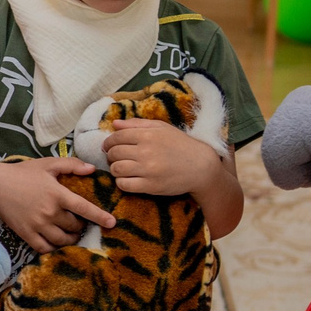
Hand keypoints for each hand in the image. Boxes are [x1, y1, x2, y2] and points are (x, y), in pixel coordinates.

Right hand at [0, 157, 113, 254]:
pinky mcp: (26, 234)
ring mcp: (37, 225)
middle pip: (74, 226)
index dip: (100, 216)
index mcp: (57, 194)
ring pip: (62, 240)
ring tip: (71, 234)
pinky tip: (56, 243)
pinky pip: (45, 248)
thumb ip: (71, 165)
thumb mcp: (47, 164)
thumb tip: (92, 169)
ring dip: (71, 239)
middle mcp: (49, 212)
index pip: (84, 208)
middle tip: (79, 223)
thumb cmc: (23, 173)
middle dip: (80, 226)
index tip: (112, 223)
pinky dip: (54, 248)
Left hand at [102, 118, 223, 197]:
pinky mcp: (150, 186)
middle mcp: (146, 151)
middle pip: (114, 153)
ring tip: (121, 168)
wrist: (201, 167)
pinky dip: (121, 182)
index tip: (109, 146)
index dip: (108, 142)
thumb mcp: (162, 128)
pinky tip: (128, 179)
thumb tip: (115, 124)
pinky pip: (124, 185)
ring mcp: (148, 170)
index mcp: (148, 135)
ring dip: (115, 169)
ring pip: (116, 169)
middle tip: (115, 157)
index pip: (116, 137)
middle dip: (111, 155)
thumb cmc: (181, 145)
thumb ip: (137, 124)